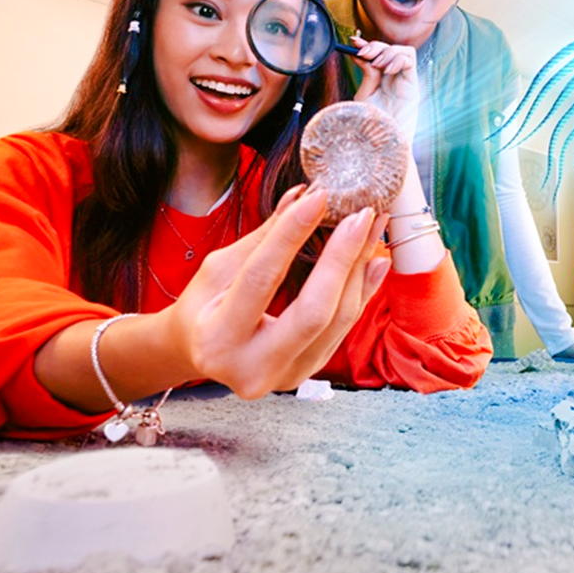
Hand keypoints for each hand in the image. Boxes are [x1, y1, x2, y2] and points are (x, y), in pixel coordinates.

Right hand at [168, 186, 390, 398]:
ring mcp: (286, 376)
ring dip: (360, 269)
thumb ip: (263, 237)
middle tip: (361, 215)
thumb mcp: (219, 269)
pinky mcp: (308, 372)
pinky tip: (373, 259)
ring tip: (373, 228)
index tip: (319, 197)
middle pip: (313, 311)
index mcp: (218, 340)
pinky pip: (344, 328)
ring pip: (338, 321)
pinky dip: (361, 290)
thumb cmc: (202, 308)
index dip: (292, 234)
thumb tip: (302, 196)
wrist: (199, 353)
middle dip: (342, 257)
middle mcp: (253, 368)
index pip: (261, 278)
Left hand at [350, 36, 418, 140]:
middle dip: (376, 46)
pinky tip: (386, 71)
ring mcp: (406, 82)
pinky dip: (397, 59)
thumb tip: (360, 54)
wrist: (381, 143)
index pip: (379, 55)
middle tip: (363, 52)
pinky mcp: (413, 87)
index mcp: (383, 81)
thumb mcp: (364, 95)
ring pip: (404, 51)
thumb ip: (367, 74)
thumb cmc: (371, 125)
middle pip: (391, 49)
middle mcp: (396, 79)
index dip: (367, 45)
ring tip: (376, 64)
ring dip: (388, 51)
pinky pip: (410, 60)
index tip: (353, 42)